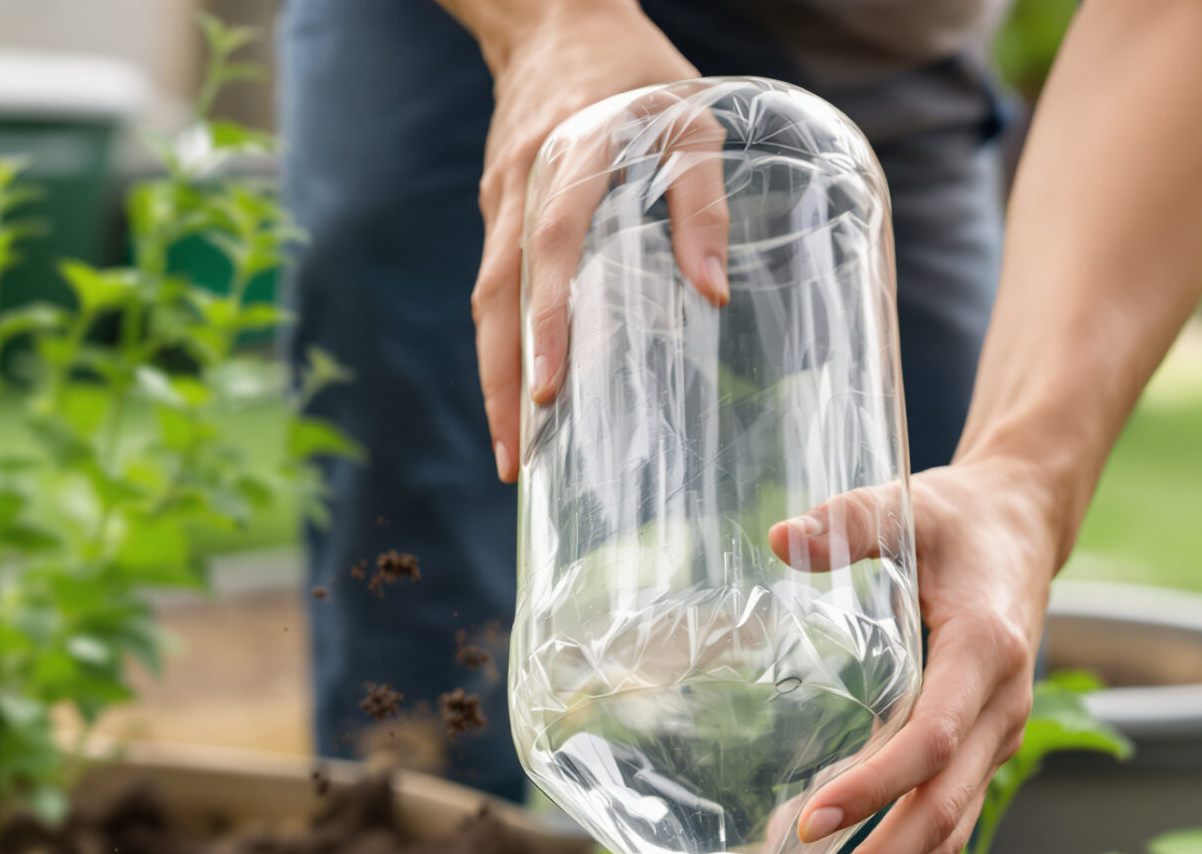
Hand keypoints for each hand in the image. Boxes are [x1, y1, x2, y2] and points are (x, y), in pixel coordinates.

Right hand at [464, 2, 725, 481]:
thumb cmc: (642, 74)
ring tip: (514, 451)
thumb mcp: (694, 118)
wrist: (559, 20)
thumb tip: (714, 295)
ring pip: (487, 300)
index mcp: (572, 156)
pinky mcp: (499, 209)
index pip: (550, 248)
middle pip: (498, 296)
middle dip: (501, 382)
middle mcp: (523, 185)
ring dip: (494, 376)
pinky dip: (503, 343)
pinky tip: (522, 393)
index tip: (546, 388)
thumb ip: (703, 200)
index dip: (544, 320)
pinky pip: (496, 287)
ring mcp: (502, 199)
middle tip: (514, 461)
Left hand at [770, 461, 1065, 853]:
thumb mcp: (907, 506)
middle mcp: (1002, 709)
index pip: (933, 738)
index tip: (813, 819)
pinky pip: (951, 825)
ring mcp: (998, 738)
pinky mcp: (983, 753)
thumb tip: (780, 539)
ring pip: (953, 832)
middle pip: (946, 808)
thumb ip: (848, 521)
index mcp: (986, 651)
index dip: (877, 785)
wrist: (1021, 529)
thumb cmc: (957, 520)